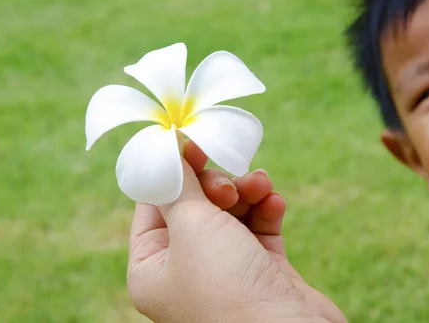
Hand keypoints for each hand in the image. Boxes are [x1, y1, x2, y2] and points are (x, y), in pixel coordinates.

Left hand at [127, 140, 346, 322]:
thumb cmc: (225, 287)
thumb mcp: (191, 226)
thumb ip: (180, 184)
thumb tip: (167, 149)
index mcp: (153, 267)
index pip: (154, 205)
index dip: (173, 172)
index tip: (190, 142)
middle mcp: (186, 269)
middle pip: (195, 205)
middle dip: (216, 185)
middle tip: (228, 185)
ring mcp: (226, 270)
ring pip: (232, 212)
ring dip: (247, 192)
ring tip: (260, 186)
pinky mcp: (263, 269)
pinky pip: (260, 227)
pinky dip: (266, 209)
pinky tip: (274, 201)